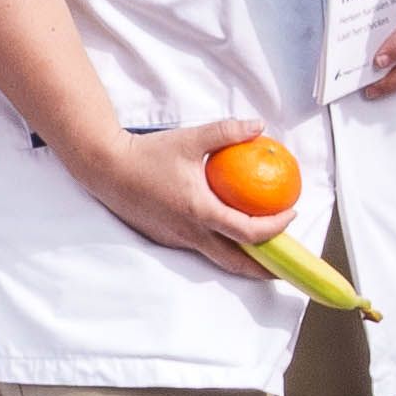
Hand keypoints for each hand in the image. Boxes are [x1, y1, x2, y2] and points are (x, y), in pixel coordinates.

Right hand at [74, 116, 277, 274]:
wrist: (105, 169)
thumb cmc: (147, 154)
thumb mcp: (191, 139)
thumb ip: (227, 132)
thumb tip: (259, 125)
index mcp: (200, 211)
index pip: (247, 232)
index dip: (275, 229)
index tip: (290, 215)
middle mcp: (189, 233)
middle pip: (236, 263)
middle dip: (264, 269)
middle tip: (286, 264)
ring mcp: (176, 240)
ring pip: (217, 259)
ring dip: (243, 260)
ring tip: (264, 253)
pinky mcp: (165, 238)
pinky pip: (199, 248)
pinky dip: (220, 247)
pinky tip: (228, 233)